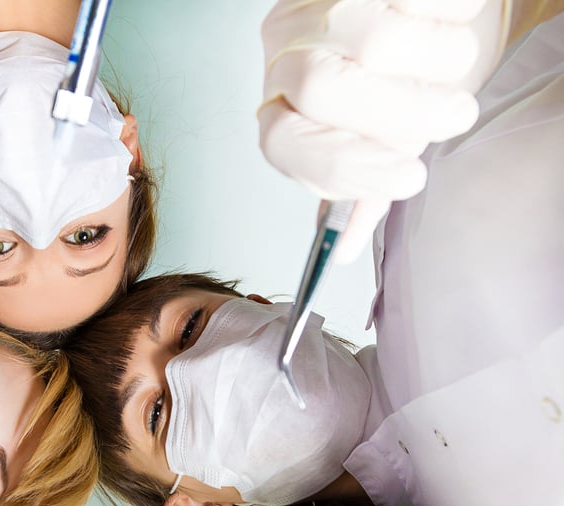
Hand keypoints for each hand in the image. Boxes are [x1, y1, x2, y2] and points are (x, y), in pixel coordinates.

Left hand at [259, 0, 508, 261]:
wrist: (420, 8)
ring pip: (380, 44)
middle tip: (450, 116)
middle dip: (400, 114)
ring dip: (441, 64)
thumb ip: (361, 186)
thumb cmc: (394, 79)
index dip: (341, 167)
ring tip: (453, 65)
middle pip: (323, 90)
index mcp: (283, 103)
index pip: (282, 144)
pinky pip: (420, 1)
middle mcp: (288, 50)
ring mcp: (322, 2)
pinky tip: (448, 20)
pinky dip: (453, 16)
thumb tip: (343, 252)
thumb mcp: (376, 135)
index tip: (408, 178)